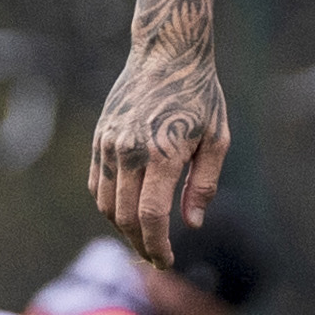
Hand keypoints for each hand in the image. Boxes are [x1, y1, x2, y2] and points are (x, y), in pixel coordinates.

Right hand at [88, 0, 230, 261]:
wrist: (166, 52)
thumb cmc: (199, 95)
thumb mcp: (217, 139)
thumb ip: (203, 184)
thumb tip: (190, 224)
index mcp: (162, 154)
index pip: (150, 216)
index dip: (157, 246)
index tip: (167, 261)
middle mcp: (129, 151)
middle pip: (125, 217)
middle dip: (140, 244)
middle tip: (156, 260)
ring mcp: (109, 144)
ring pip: (106, 204)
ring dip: (122, 228)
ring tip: (143, 240)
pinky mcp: (100, 137)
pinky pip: (97, 183)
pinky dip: (109, 205)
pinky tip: (127, 214)